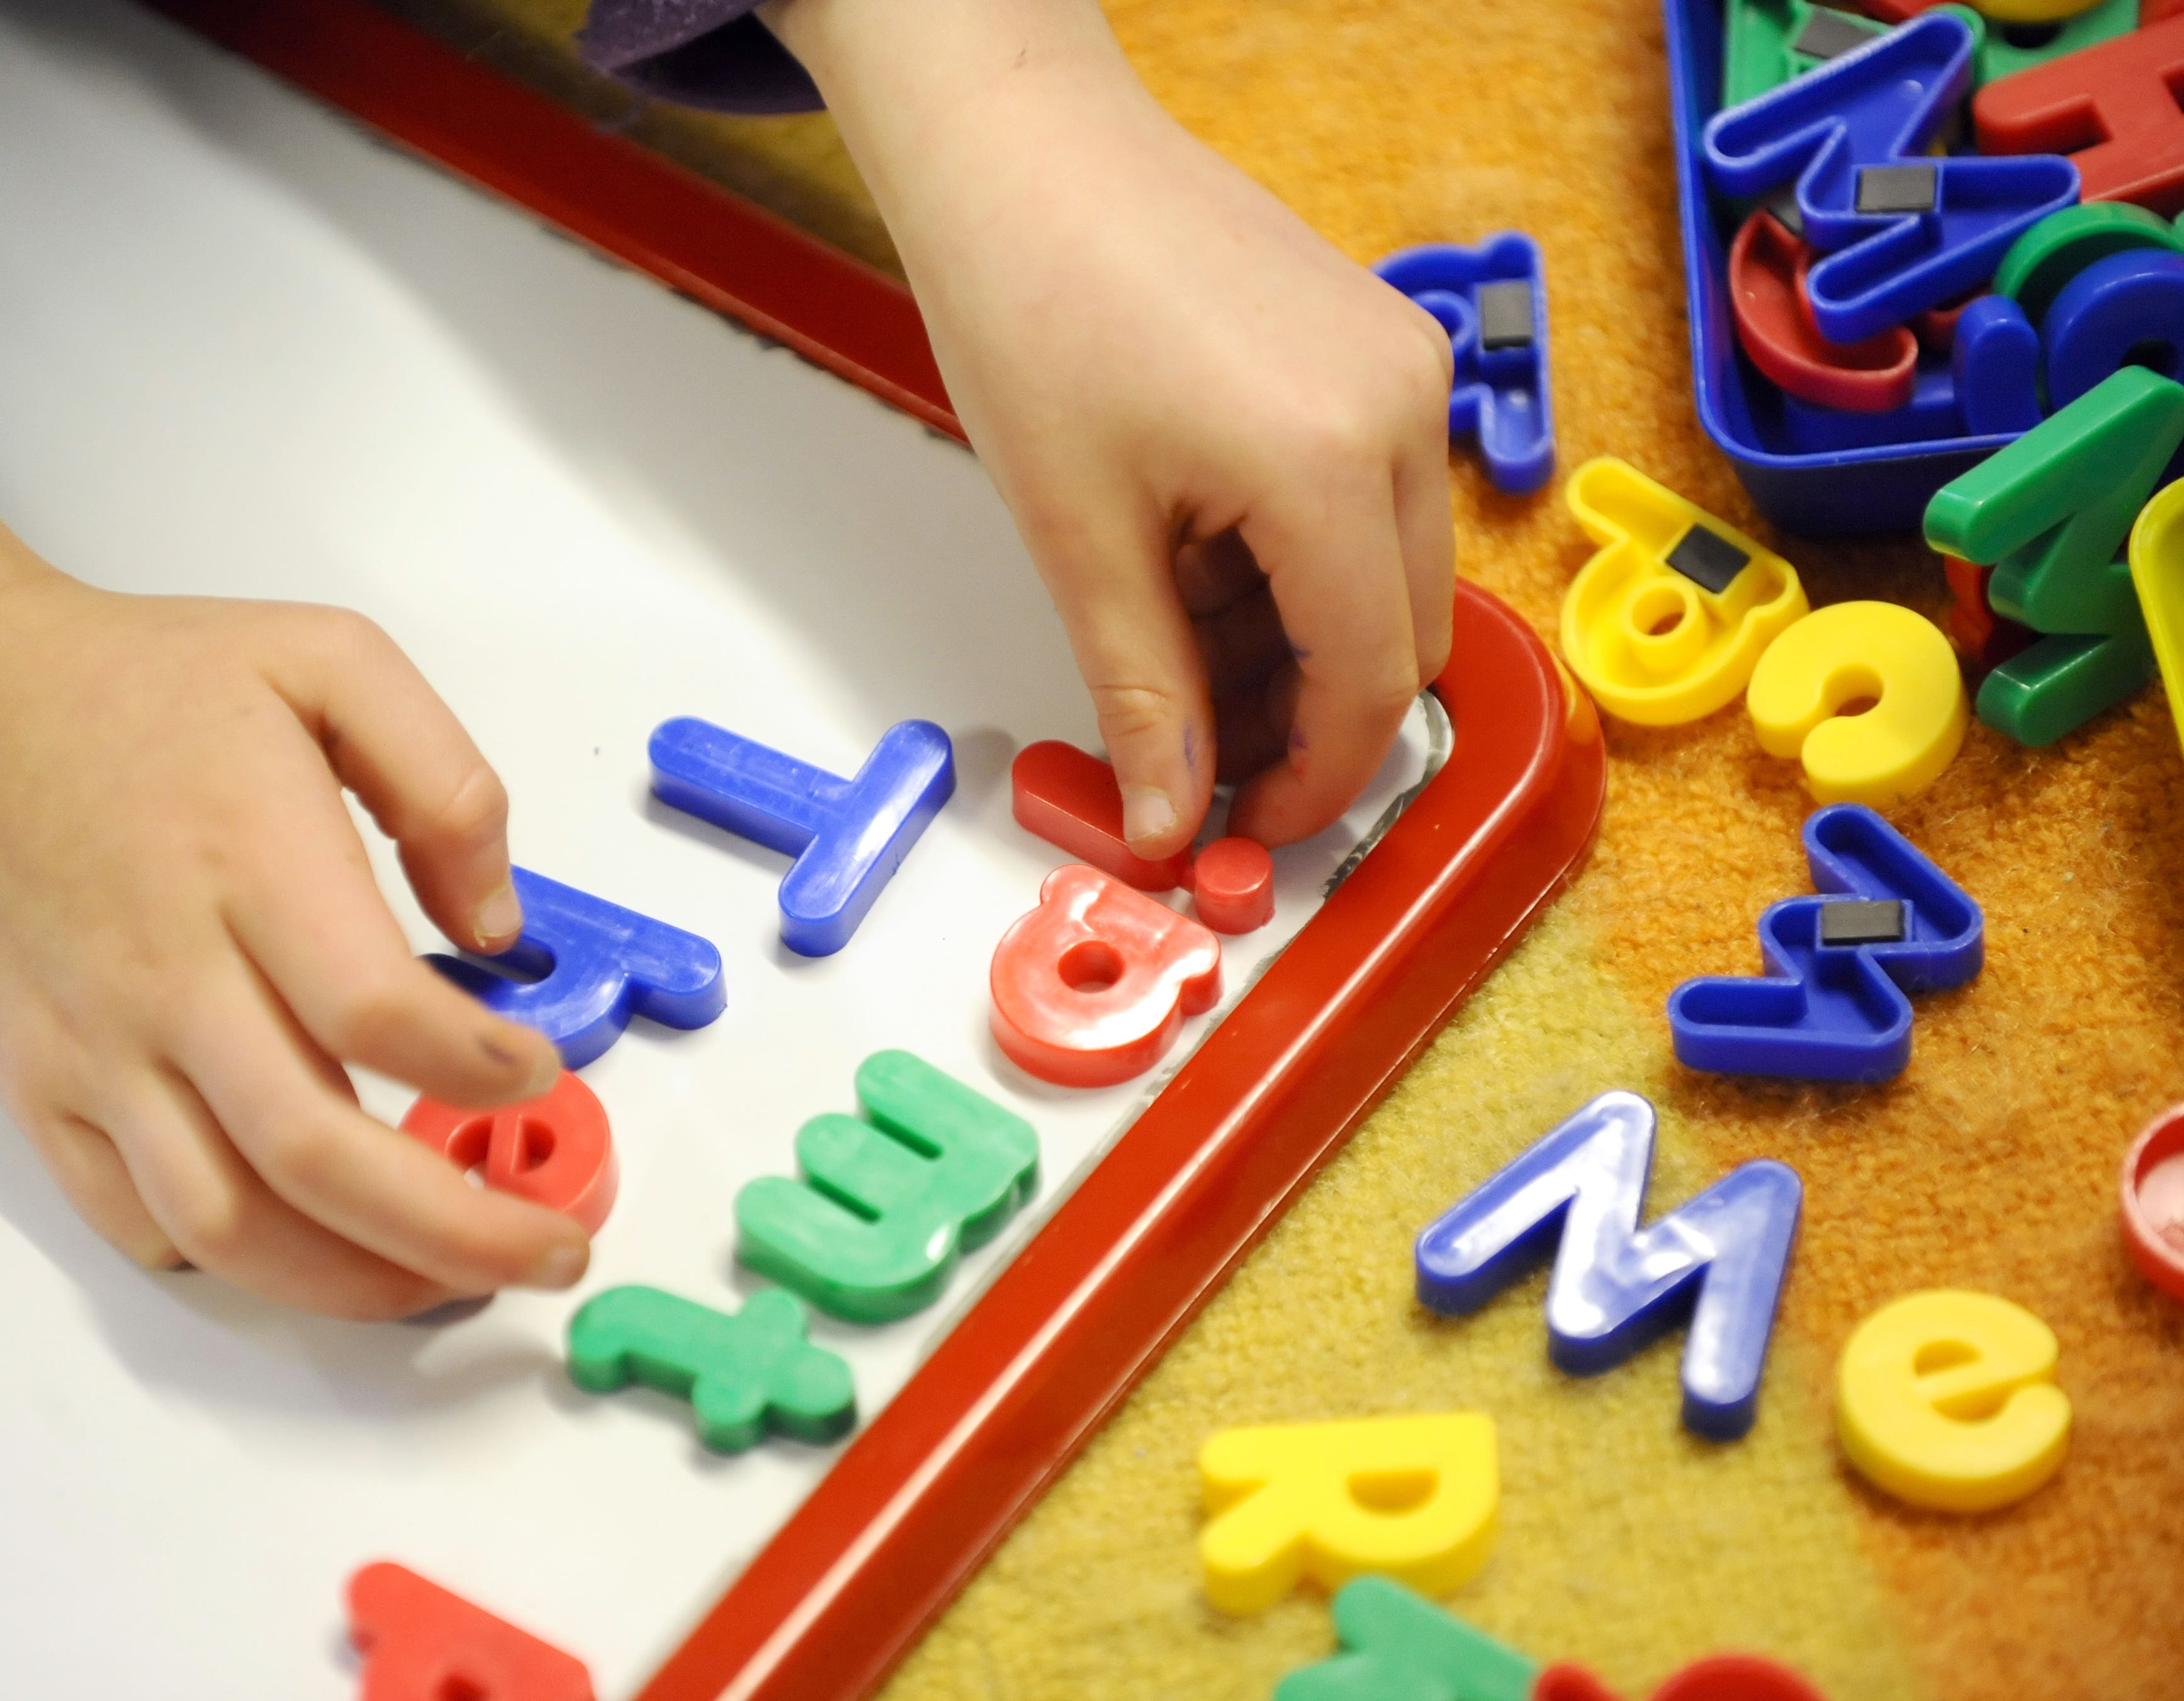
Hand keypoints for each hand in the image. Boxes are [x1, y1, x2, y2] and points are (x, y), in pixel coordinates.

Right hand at [0, 470, 585, 1318]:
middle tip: (549, 1250)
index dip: (477, 1069)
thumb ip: (444, 782)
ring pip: (229, 1222)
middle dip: (456, 1230)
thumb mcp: (326, 658)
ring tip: (449, 1281)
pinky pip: (136, 1219)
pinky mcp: (40, 1089)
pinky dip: (234, 1263)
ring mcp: (95, 1049)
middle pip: (316, 1153)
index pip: (376, 1012)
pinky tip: (313, 1253)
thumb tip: (497, 926)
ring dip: (355, 1280)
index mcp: (250, 862)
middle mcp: (168, 975)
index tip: (536, 1071)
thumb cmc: (137, 685)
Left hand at [767, 0, 1455, 855]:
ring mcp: (1399, 366)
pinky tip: (1196, 556)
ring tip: (1170, 638)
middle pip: (1401, 634)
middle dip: (1306, 716)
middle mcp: (1399, 408)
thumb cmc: (1032, 300)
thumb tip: (1169, 817)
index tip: (1244, 825)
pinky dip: (1295, 559)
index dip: (1311, 780)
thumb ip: (1142, 692)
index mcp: (1329, 461)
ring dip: (1295, 640)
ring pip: (1388, 572)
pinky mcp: (1375, 345)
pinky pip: (1367, 496)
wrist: (1023, 151)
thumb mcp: (1078, 536)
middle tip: (1197, 750)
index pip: (1369, 682)